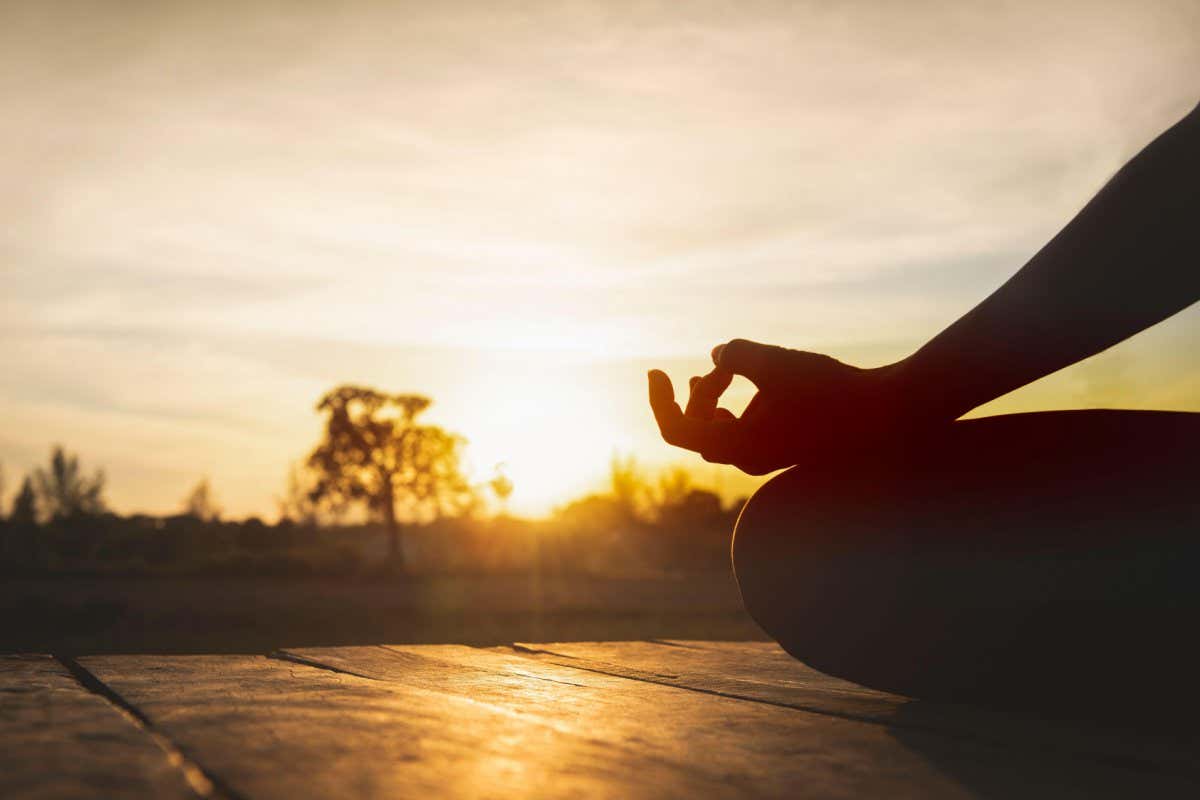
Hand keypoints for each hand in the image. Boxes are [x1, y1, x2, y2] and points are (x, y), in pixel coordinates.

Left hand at [648, 339, 914, 474]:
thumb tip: (716, 354)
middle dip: (696, 394)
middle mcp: (748, 459)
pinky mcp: (785, 449)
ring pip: (718, 433)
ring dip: (711, 402)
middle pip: (696, 431)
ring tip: (719, 372)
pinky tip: (748, 380)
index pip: (676, 431)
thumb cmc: (833, 389)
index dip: (658, 401)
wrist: (890, 413)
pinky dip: (735, 407)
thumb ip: (739, 355)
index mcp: (739, 446)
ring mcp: (767, 458)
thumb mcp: (778, 363)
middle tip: (724, 366)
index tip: (655, 370)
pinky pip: (742, 432)